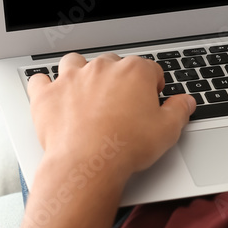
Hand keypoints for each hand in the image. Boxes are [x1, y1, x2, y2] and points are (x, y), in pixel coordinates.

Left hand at [27, 52, 194, 185]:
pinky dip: (45, 86)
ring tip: (86, 91)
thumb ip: (179, 111)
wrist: (89, 165)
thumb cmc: (127, 147)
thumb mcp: (167, 131)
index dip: (153, 86)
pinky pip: (40, 80)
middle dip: (118, 78)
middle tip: (121, 103)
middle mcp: (102, 68)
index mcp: (135, 72)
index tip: (151, 100)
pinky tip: (52, 95)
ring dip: (80, 72)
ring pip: (75, 62)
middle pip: (113, 63)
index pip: (150, 69)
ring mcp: (72, 78)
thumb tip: (186, 102)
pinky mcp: (47, 95)